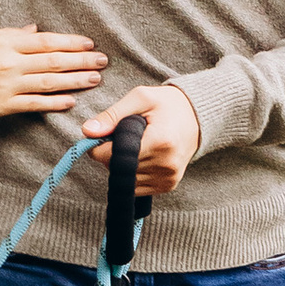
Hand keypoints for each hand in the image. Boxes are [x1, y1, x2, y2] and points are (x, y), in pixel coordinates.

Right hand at [0, 27, 110, 119]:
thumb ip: (11, 35)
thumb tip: (34, 31)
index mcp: (5, 42)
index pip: (46, 41)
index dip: (71, 42)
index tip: (89, 43)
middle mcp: (10, 63)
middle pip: (54, 61)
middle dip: (81, 60)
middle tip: (102, 61)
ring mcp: (8, 85)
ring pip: (50, 82)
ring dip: (75, 80)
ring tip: (94, 79)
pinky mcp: (4, 105)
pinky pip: (35, 104)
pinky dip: (55, 102)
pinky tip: (71, 100)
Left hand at [83, 81, 202, 193]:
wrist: (197, 116)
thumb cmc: (166, 104)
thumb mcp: (139, 99)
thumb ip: (111, 115)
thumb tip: (87, 131)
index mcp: (159, 142)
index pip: (111, 156)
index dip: (98, 146)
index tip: (103, 134)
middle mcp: (166, 165)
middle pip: (116, 169)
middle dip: (110, 154)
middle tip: (122, 136)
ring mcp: (168, 178)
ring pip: (125, 181)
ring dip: (121, 166)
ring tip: (135, 145)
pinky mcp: (169, 185)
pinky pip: (137, 187)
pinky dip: (132, 174)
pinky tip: (142, 156)